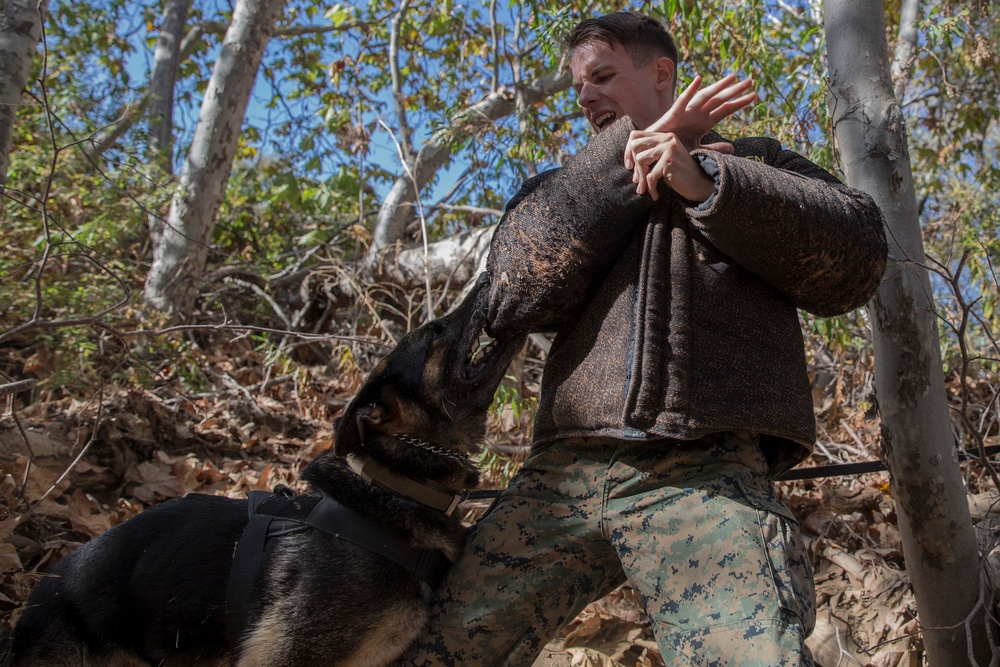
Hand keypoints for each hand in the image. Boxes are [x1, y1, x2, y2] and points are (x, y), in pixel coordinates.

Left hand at [626, 134, 715, 201]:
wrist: (699, 184)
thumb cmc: (678, 174)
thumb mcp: (662, 160)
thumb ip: (649, 155)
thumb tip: (628, 162)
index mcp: (663, 136)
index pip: (635, 136)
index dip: (628, 151)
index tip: (629, 166)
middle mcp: (667, 138)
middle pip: (635, 146)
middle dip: (634, 165)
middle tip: (637, 180)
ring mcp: (669, 148)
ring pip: (641, 160)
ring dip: (641, 178)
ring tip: (644, 188)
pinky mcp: (669, 160)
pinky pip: (650, 175)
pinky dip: (650, 187)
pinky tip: (655, 195)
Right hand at [629, 74, 756, 157]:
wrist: (654, 153)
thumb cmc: (673, 149)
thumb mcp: (698, 150)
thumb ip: (714, 148)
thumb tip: (733, 148)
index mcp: (705, 122)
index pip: (726, 109)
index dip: (739, 102)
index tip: (754, 96)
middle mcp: (698, 114)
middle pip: (719, 99)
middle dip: (734, 90)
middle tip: (750, 81)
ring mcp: (687, 112)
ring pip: (705, 97)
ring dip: (718, 87)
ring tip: (732, 78)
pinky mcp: (673, 115)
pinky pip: (682, 101)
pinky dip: (690, 91)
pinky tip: (698, 80)